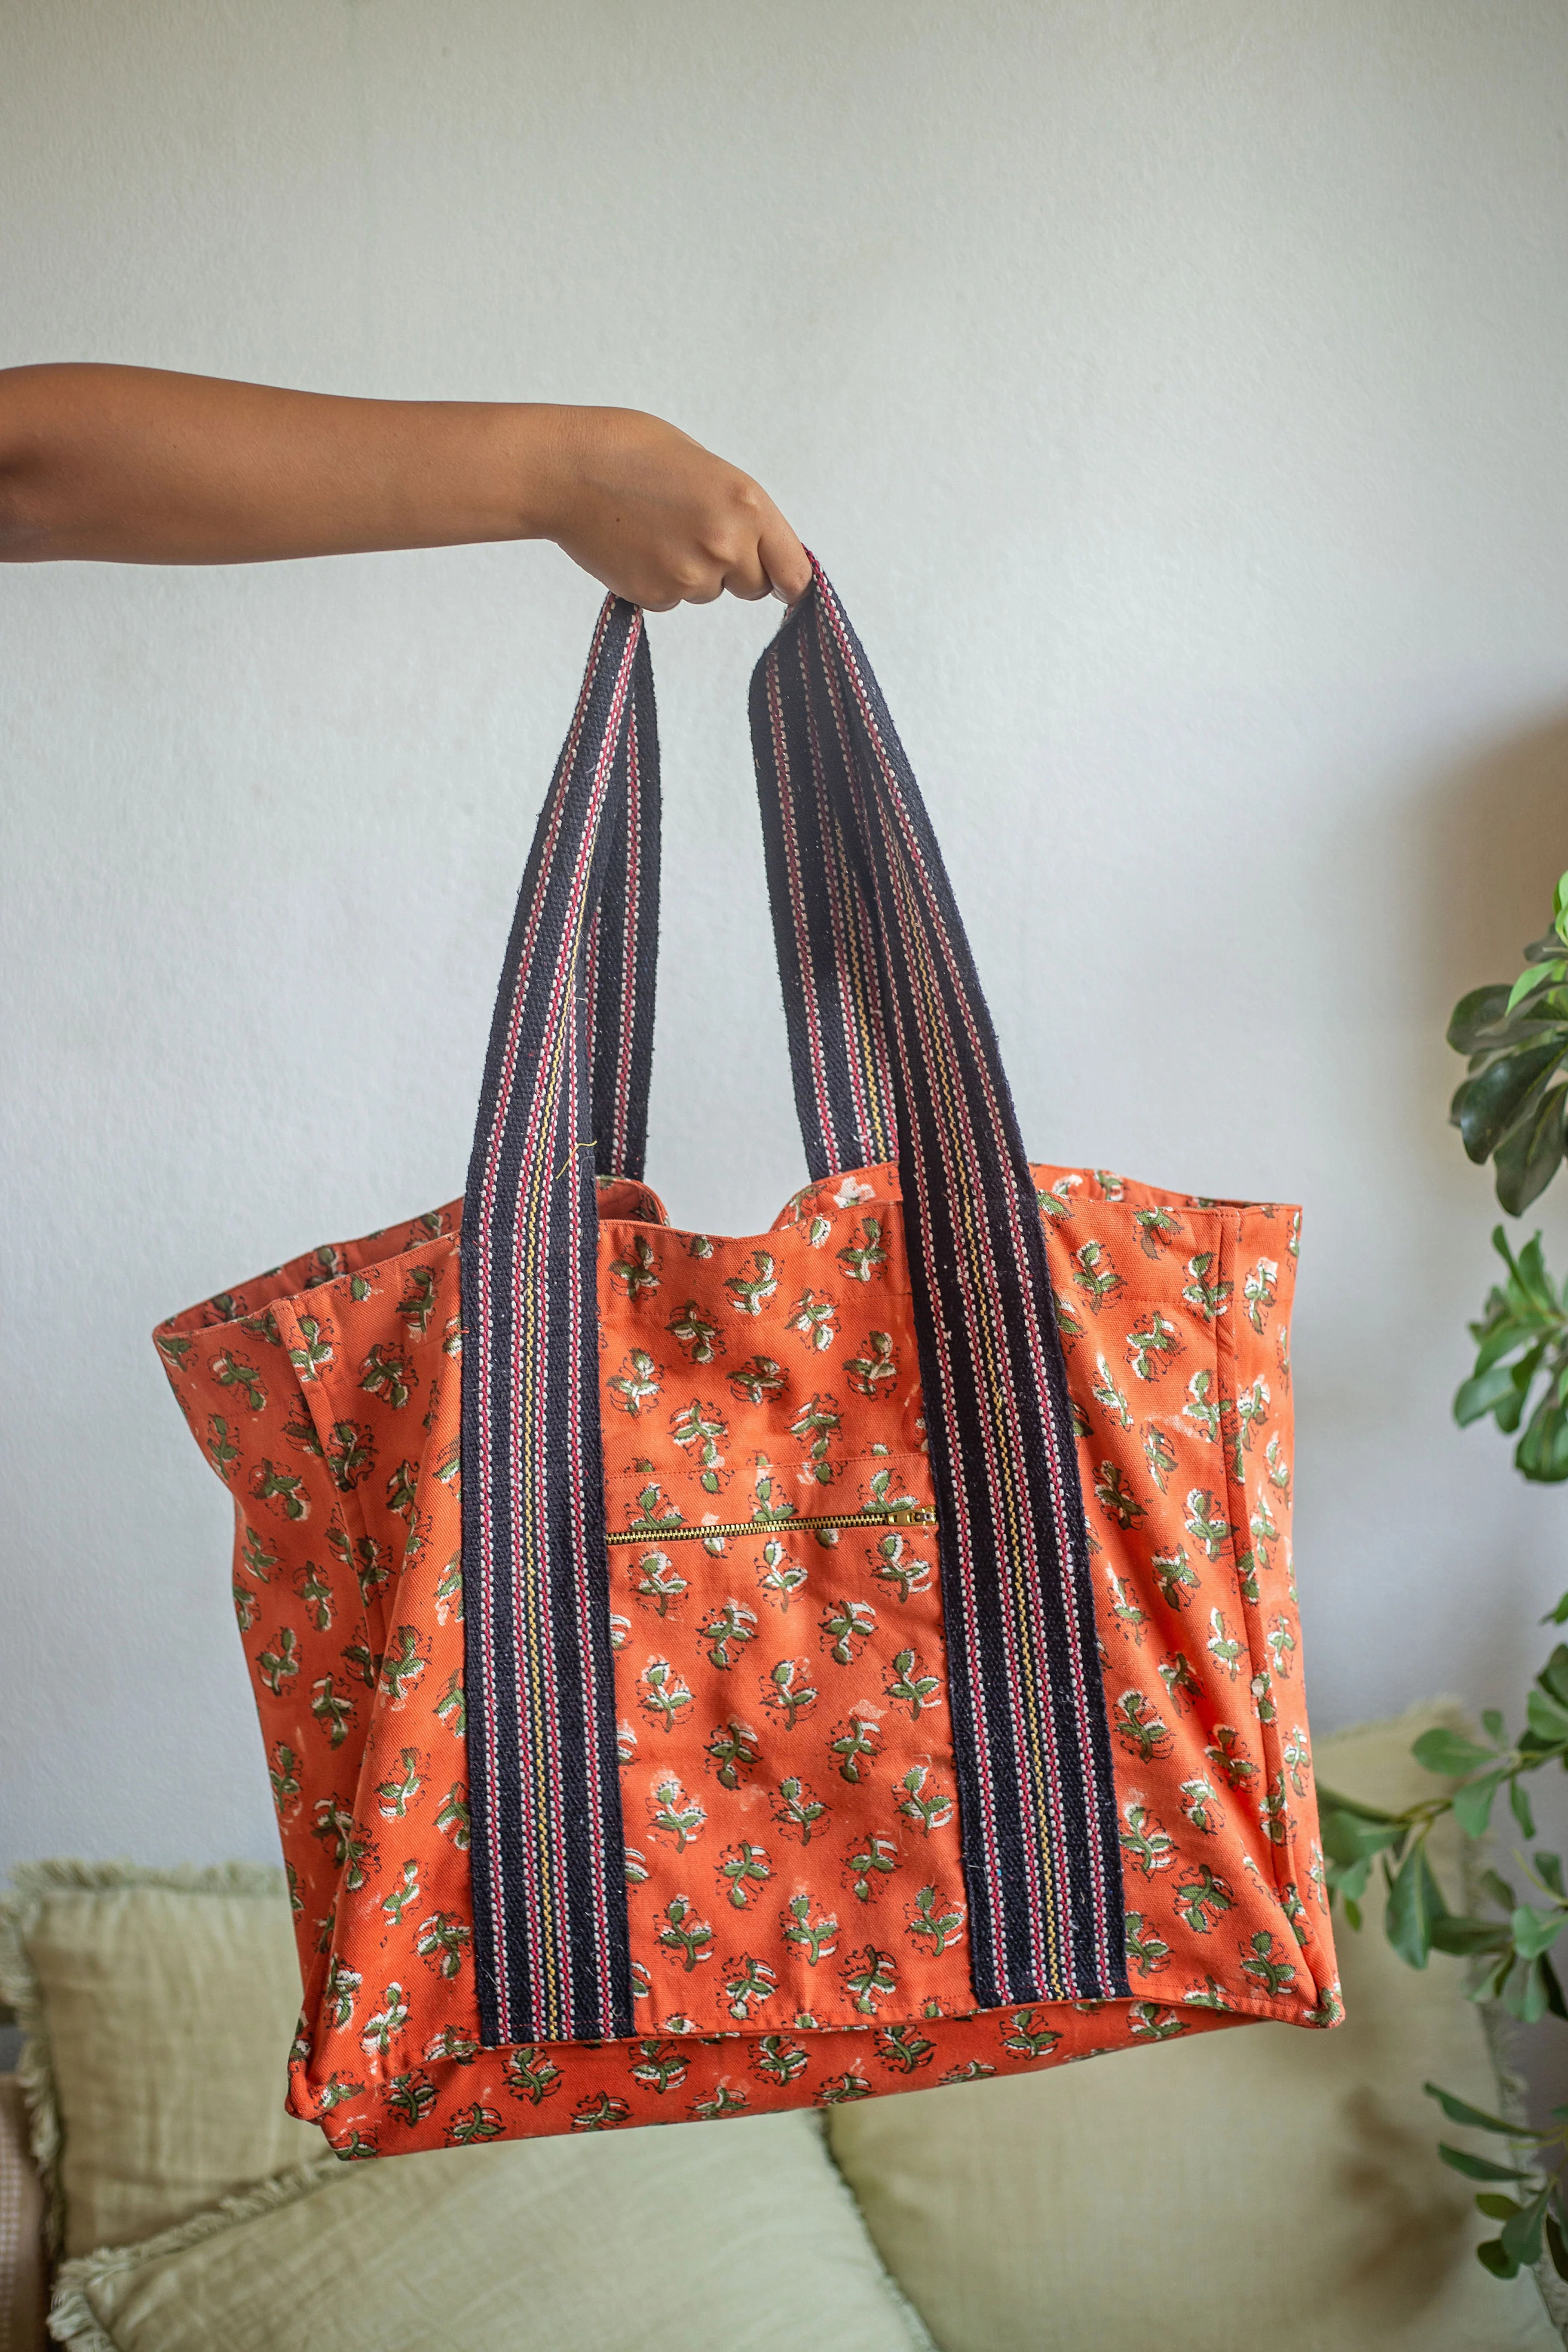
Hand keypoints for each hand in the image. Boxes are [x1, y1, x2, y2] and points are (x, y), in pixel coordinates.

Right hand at [535, 407, 811, 610]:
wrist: (569, 469)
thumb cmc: (636, 453)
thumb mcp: (710, 470)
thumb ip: (744, 514)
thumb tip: (764, 553)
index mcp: (748, 505)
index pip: (795, 574)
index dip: (786, 580)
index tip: (780, 582)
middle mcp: (727, 545)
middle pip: (754, 587)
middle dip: (735, 571)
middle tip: (695, 533)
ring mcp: (691, 576)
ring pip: (710, 593)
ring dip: (693, 572)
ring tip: (657, 529)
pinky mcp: (656, 596)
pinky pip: (673, 600)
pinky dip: (660, 580)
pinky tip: (637, 545)